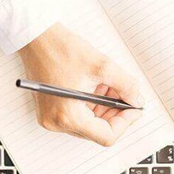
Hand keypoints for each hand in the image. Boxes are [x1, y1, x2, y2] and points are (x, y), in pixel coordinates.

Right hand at [18, 24, 142, 145]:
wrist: (37, 37)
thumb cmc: (62, 49)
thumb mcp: (103, 66)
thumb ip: (126, 86)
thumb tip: (137, 101)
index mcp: (67, 116)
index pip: (106, 136)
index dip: (125, 123)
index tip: (134, 108)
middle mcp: (56, 123)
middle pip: (98, 131)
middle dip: (116, 113)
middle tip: (125, 94)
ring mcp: (52, 118)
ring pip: (90, 124)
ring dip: (105, 108)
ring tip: (108, 85)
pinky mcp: (51, 111)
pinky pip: (79, 115)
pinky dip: (92, 104)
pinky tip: (96, 86)